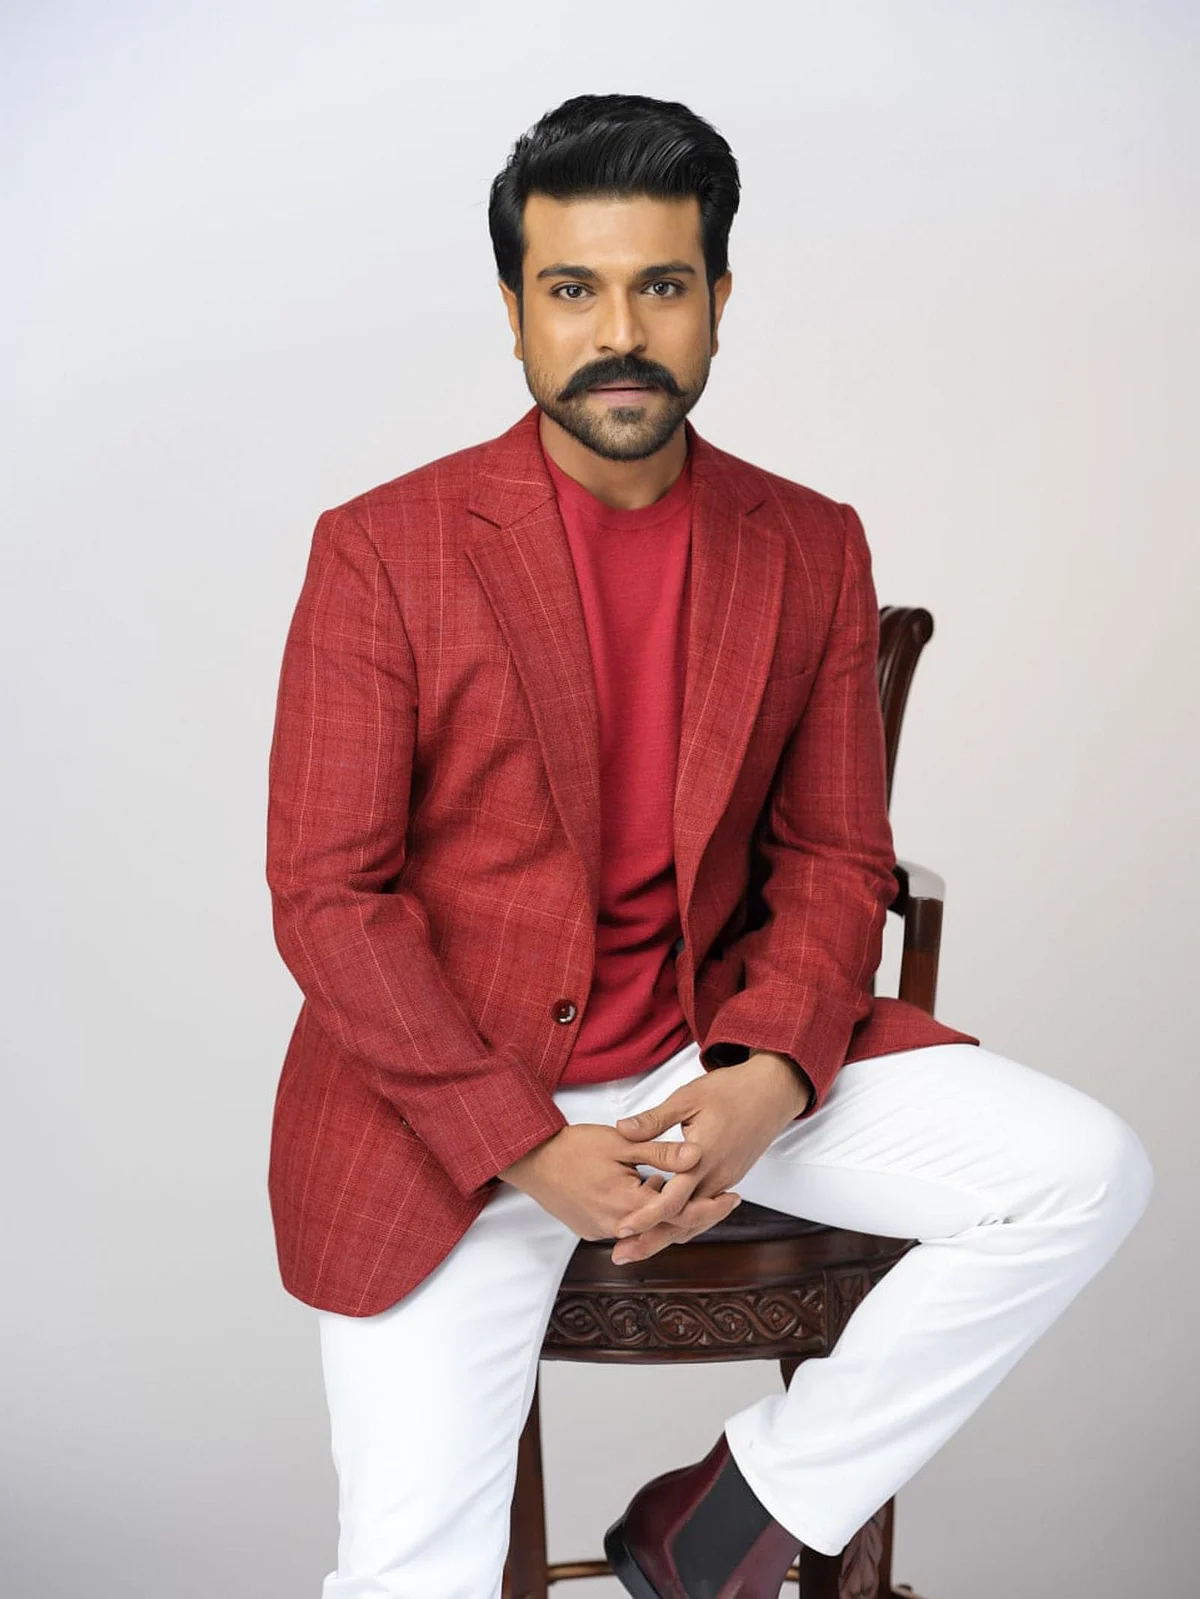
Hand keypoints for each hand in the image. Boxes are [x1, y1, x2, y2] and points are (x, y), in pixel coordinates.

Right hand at [497, 1122, 738, 1248]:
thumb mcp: (620, 1143)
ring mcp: (601, 1232)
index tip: (733, 1196)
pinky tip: (652, 1190)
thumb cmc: (573, 1146)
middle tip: (727, 1199)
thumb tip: (697, 1156)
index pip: (680, 1213)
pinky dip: (646, 1213)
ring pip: (649, 1228)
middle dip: (699, 1213)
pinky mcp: (590, 1229)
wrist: (529, 1160)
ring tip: (687, 1189)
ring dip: (670, 1212)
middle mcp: (616, 1227)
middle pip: (669, 1227)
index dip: (710, 1205)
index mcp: (627, 1204)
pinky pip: (629, 1227)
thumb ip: (660, 1151)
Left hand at [608, 1053, 809, 1263]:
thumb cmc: (731, 1090)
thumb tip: (622, 1129)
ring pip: (695, 1220)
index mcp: (702, 1157)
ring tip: (636, 1247)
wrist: (772, 1092)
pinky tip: (667, 1223)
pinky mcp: (730, 1179)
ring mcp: (726, 1180)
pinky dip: (685, 1222)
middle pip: (683, 1222)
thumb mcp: (687, 1098)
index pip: (672, 1200)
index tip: (621, 1229)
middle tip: (621, 1256)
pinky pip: (705, 1210)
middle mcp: (716, 1176)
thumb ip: (654, 1119)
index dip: (646, 1217)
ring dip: (667, 1235)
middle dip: (651, 1241)